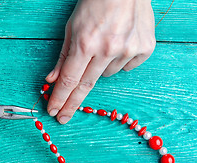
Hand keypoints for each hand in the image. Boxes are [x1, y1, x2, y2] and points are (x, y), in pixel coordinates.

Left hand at [45, 0, 155, 123]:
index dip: (60, 98)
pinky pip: (127, 67)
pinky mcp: (145, 48)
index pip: (69, 80)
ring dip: (99, 67)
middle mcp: (107, 49)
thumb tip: (52, 80)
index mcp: (86, 43)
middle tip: (64, 117)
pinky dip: (119, 60)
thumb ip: (63, 56)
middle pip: (86, 86)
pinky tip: (119, 44)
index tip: (54, 112)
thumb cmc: (95, 3)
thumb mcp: (71, 27)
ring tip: (102, 45)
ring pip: (106, 75)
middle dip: (72, 103)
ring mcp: (128, 49)